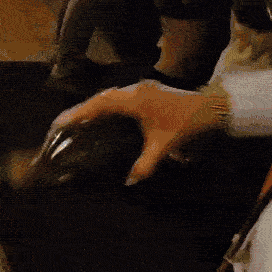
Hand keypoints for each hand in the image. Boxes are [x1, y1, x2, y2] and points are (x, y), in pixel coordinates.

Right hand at [53, 80, 224, 183]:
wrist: (210, 107)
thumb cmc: (186, 124)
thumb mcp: (163, 146)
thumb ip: (144, 165)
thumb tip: (129, 182)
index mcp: (134, 100)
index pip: (99, 104)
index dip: (78, 113)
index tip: (61, 122)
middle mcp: (134, 90)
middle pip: (100, 98)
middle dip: (81, 110)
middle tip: (63, 124)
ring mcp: (141, 89)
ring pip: (109, 96)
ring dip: (93, 107)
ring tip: (77, 121)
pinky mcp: (146, 92)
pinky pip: (119, 97)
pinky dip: (106, 106)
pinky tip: (101, 117)